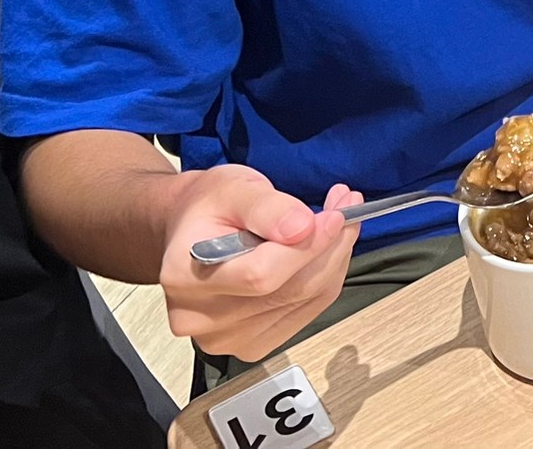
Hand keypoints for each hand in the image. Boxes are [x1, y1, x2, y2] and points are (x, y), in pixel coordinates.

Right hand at [159, 165, 360, 359]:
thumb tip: (302, 228)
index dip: (308, 245)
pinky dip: (325, 278)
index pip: (261, 274)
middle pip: (288, 291)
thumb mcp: (234, 187)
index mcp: (185, 277)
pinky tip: (323, 251)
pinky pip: (305, 312)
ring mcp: (225, 338)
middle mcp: (199, 318)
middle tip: (347, 206)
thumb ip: (267, 207)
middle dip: (330, 245)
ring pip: (305, 301)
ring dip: (333, 258)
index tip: (336, 215)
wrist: (193, 231)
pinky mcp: (250, 344)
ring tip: (338, 220)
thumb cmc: (209, 207)